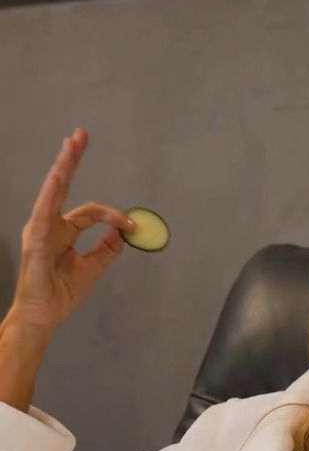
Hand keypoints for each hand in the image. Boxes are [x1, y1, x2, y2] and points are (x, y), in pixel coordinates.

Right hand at [10, 128, 133, 332]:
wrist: (43, 315)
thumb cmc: (59, 293)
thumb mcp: (92, 268)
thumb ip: (106, 249)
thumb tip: (122, 231)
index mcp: (61, 231)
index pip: (89, 212)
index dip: (112, 215)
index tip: (131, 223)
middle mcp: (48, 224)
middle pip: (62, 186)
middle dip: (71, 160)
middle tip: (80, 135)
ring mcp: (39, 229)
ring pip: (52, 191)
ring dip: (63, 166)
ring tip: (71, 145)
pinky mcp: (35, 238)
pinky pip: (44, 211)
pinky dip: (52, 193)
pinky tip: (58, 176)